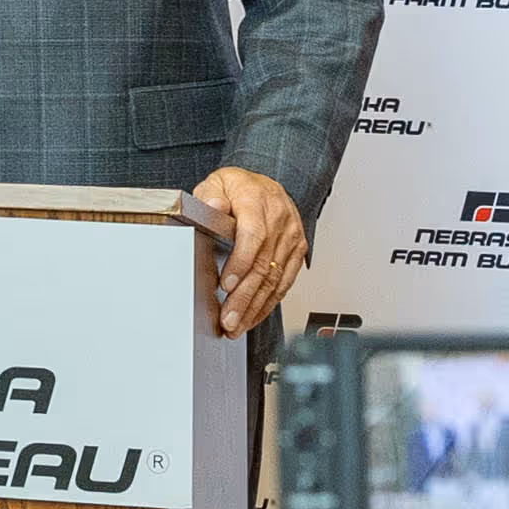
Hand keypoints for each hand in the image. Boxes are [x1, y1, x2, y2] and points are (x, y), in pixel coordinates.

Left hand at [185, 168, 306, 334]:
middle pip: (263, 264)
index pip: (253, 235)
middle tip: (228, 320)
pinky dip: (269, 302)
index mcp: (257, 200)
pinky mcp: (298, 250)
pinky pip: (285, 281)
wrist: (265, 185)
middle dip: (244, 297)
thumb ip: (210, 195)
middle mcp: (279, 219)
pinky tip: (254, 315)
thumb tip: (213, 206)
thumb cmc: (238, 188)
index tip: (226, 285)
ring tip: (237, 326)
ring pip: (275, 278)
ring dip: (255, 306)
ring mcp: (291, 236)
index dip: (240, 263)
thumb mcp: (217, 183)